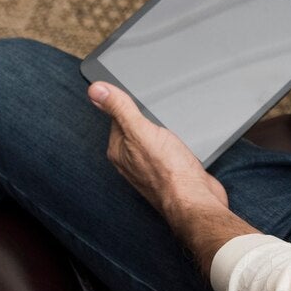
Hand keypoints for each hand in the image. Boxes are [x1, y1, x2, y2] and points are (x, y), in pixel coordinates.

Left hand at [89, 81, 228, 217]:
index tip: (136, 92)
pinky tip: (179, 142)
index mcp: (119, 150)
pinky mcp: (169, 172)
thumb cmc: (169, 171)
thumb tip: (96, 90)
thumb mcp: (141, 130)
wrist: (195, 199)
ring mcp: (150, 168)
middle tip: (154, 106)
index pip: (116, 118)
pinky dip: (172, 143)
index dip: (127, 103)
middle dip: (145, 116)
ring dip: (160, 130)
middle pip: (134, 129)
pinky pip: (166, 151)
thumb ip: (120, 109)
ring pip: (151, 140)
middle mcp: (131, 161)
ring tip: (167, 122)